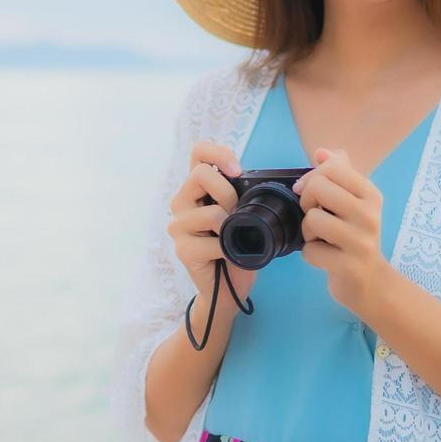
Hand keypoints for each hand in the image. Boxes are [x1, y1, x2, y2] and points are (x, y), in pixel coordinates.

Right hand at [166, 140, 259, 304]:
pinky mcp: (183, 249)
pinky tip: (228, 256)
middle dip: (229, 193)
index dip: (218, 153)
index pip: (198, 152)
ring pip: (211, 212)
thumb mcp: (244, 213)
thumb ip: (243, 193)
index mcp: (197, 189)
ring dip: (232, 225)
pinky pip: (214, 241)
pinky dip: (230, 249)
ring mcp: (178, 226)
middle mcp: (181, 203)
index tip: (237, 170)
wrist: (230, 289)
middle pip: (201, 174)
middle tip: (238, 215)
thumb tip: (261, 179)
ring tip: (233, 238)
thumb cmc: (240, 247)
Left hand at [292, 147, 390, 317]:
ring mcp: (361, 241)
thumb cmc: (356, 237)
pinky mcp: (348, 266)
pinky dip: (310, 255)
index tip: (311, 195)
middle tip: (317, 218)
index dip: (312, 178)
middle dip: (307, 203)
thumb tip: (321, 152)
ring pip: (312, 219)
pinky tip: (325, 258)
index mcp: (371, 195)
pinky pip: (310, 250)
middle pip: (318, 188)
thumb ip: (339, 173)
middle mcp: (370, 214)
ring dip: (308, 232)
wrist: (371, 283)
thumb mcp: (354, 202)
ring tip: (322, 240)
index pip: (332, 167)